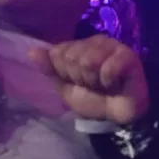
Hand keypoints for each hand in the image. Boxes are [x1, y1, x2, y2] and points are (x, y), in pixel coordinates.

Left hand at [32, 36, 150, 126]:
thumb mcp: (65, 87)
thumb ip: (49, 69)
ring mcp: (112, 46)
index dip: (64, 73)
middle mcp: (94, 41)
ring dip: (94, 81)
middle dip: (79, 78)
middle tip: (93, 85)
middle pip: (72, 57)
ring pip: (88, 61)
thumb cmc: (92, 100)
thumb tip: (31, 51)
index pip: (56, 53)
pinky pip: (108, 68)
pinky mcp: (128, 56)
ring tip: (104, 85)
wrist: (116, 117)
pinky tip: (115, 83)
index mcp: (77, 46)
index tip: (76, 82)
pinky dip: (108, 81)